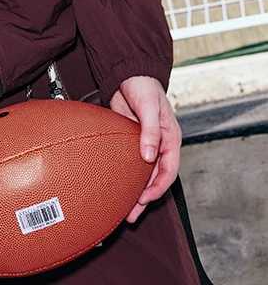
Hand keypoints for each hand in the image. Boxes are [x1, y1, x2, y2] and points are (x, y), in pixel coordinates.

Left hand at [109, 75, 181, 223]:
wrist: (130, 73)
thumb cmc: (145, 87)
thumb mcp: (150, 108)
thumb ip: (149, 131)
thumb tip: (148, 156)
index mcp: (170, 139)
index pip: (168, 171)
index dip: (158, 187)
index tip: (145, 198)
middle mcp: (159, 144)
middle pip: (155, 177)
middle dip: (145, 197)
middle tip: (132, 214)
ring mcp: (146, 143)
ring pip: (142, 173)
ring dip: (135, 190)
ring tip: (125, 209)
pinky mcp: (131, 140)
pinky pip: (131, 163)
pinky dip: (126, 176)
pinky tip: (117, 185)